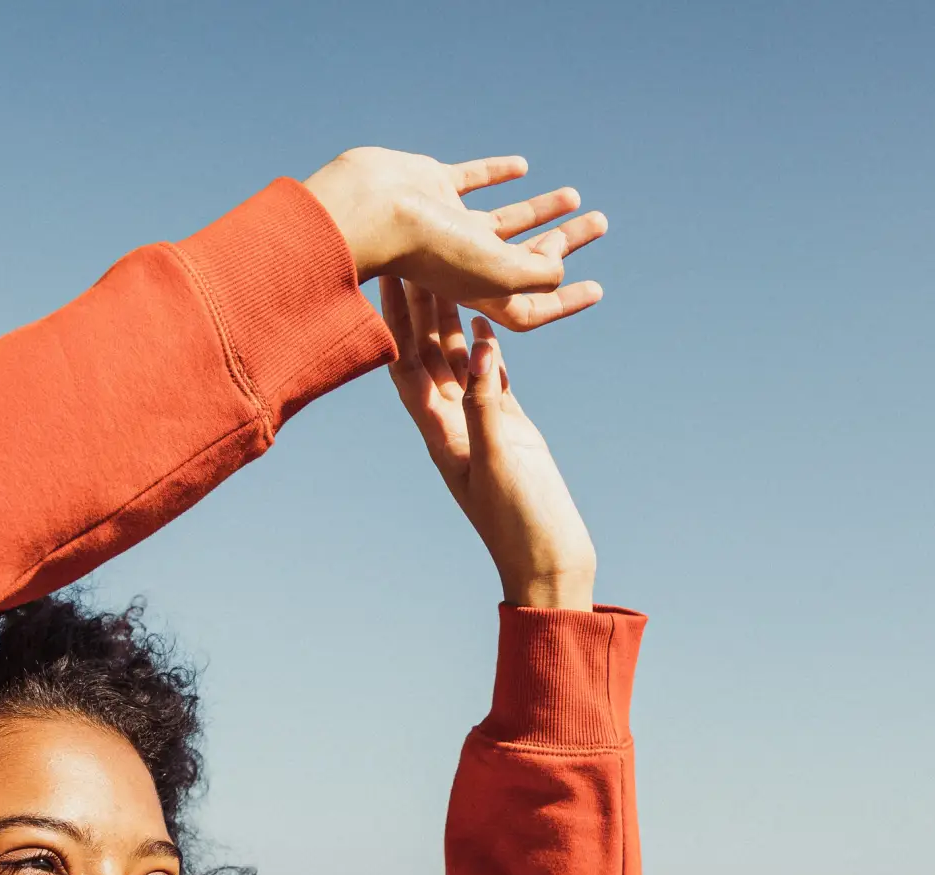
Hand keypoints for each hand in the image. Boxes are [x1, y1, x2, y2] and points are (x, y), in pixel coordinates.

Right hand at [304, 148, 605, 340]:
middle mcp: (467, 260)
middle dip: (566, 242)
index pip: (532, 305)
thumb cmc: (431, 247)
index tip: (598, 289)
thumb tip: (560, 268)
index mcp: (481, 290)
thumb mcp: (498, 273)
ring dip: (541, 210)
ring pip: (506, 220)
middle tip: (601, 224)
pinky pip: (472, 180)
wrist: (372, 206)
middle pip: (527, 257)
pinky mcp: (434, 187)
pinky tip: (522, 167)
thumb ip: (537, 275)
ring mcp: (450, 223)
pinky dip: (496, 174)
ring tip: (576, 197)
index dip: (567, 301)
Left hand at [381, 277, 595, 610]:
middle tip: (410, 252)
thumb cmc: (520, 525)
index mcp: (439, 433)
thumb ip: (487, 403)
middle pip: (428, 353)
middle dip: (417, 304)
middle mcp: (452, 424)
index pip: (407, 363)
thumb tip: (480, 346)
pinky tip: (485, 318)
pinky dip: (487, 348)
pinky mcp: (509, 430)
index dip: (393, 317)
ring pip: (460, 361)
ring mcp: (480, 426)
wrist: (548, 563)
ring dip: (451, 317)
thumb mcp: (500, 461)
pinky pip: (492, 379)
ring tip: (446, 269)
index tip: (386, 273)